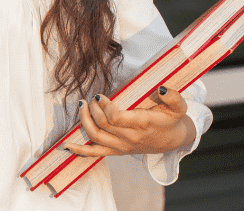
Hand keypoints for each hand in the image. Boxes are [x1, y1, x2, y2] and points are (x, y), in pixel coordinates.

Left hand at [63, 87, 195, 156]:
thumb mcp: (178, 106)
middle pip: (102, 125)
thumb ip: (172, 97)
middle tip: (90, 98)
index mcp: (141, 124)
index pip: (115, 118)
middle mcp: (129, 138)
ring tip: (81, 106)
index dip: (104, 106)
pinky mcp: (116, 151)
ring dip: (83, 121)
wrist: (173, 141)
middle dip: (91, 109)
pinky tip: (65, 146)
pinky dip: (79, 150)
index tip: (99, 95)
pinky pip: (95, 154)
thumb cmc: (171, 119)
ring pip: (95, 137)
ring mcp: (121, 147)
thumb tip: (161, 88)